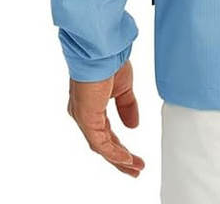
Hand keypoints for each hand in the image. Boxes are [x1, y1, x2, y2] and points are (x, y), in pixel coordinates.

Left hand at [68, 60, 144, 176]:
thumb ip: (127, 106)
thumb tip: (133, 126)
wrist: (103, 49)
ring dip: (119, 159)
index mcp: (91, 106)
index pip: (106, 133)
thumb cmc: (109, 60)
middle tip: (134, 170)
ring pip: (101, 147)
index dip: (120, 147)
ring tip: (135, 168)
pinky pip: (100, 143)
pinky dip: (114, 152)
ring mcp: (84, 117)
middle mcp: (84, 114)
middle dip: (120, 159)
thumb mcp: (123, 87)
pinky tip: (126, 159)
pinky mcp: (87, 118)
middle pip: (103, 144)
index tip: (133, 157)